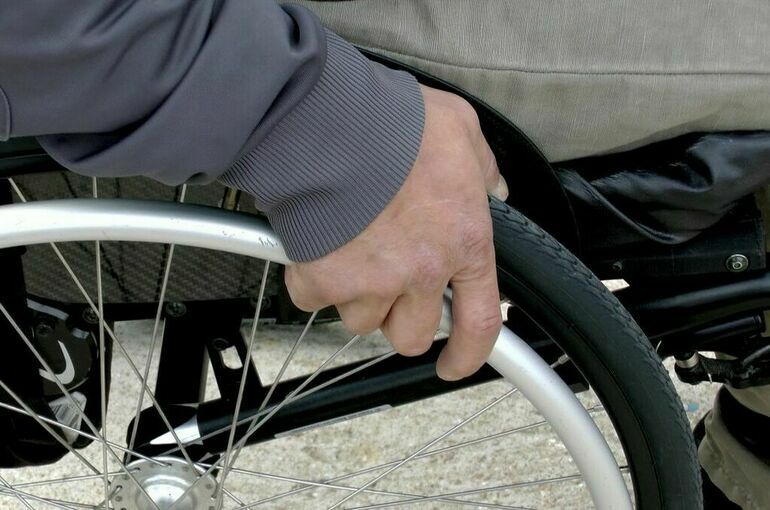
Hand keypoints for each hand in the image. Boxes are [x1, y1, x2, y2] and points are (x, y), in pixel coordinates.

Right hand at [285, 85, 507, 379]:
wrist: (330, 124)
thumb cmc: (395, 124)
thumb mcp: (460, 131)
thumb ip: (482, 167)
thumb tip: (491, 187)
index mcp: (463, 242)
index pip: (479, 320)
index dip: (468, 353)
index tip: (453, 364)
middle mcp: (421, 273)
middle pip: (411, 335)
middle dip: (399, 318)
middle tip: (387, 286)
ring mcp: (371, 282)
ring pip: (362, 320)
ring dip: (356, 296)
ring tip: (349, 251)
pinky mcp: (324, 280)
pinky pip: (315, 300)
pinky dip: (312, 279)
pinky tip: (315, 245)